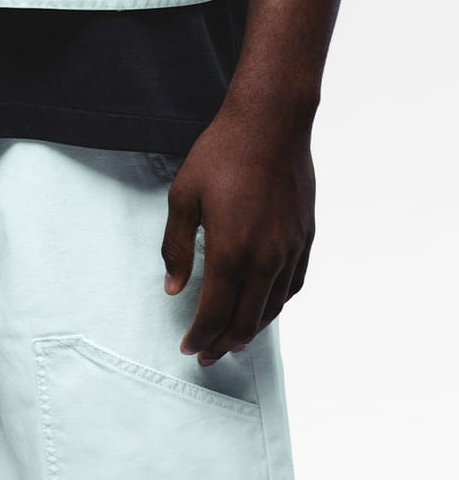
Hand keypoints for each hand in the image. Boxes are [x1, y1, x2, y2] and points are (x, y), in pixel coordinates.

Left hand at [161, 92, 315, 364]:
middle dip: (224, 343)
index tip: (189, 349)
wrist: (271, 124)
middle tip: (209, 356)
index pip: (215, 312)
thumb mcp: (183, 197)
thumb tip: (174, 288)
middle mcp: (265, 258)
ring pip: (273, 306)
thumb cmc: (222, 154)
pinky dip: (278, 304)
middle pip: (246, 319)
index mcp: (231, 251)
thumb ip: (177, 247)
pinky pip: (294, 284)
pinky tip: (266, 306)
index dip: (201, 336)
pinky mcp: (305, 236)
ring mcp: (290, 248)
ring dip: (253, 329)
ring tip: (236, 340)